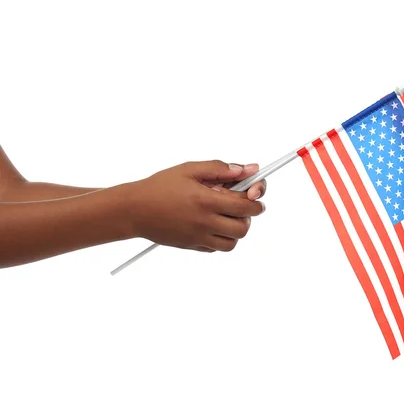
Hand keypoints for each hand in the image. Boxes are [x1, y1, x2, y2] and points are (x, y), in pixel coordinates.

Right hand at [123, 160, 265, 251]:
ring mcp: (198, 237)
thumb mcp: (189, 170)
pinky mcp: (192, 246)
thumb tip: (245, 169)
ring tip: (225, 215)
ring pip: (232, 242)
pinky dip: (221, 238)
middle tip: (240, 205)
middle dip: (248, 216)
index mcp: (206, 201)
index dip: (256, 199)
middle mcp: (204, 222)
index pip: (245, 206)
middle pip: (243, 227)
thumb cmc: (159, 187)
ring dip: (236, 229)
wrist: (133, 210)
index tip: (255, 194)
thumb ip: (219, 168)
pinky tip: (211, 224)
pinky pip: (217, 248)